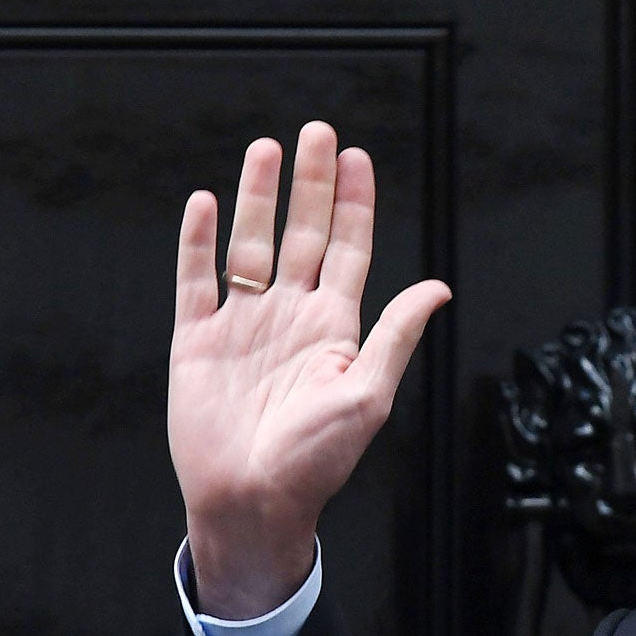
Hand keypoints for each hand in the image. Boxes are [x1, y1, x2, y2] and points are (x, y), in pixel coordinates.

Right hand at [169, 124, 450, 619]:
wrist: (251, 502)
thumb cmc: (314, 462)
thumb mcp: (369, 396)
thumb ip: (396, 336)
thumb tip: (439, 289)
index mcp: (334, 328)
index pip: (347, 249)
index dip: (353, 204)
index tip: (356, 158)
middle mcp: (290, 316)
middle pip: (301, 233)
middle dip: (310, 183)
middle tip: (317, 132)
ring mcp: (243, 324)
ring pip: (251, 244)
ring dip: (258, 198)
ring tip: (266, 150)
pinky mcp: (197, 340)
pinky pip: (196, 279)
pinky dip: (198, 241)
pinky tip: (204, 203)